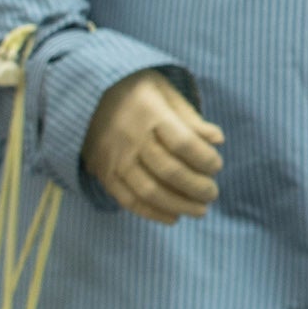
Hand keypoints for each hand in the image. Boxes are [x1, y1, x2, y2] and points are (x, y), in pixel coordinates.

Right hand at [83, 72, 224, 224]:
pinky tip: (172, 217)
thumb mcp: (166, 92)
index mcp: (151, 114)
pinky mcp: (103, 173)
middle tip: (213, 194)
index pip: (183, 143)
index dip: (204, 159)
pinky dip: (151, 212)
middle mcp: (131, 138)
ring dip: (178, 205)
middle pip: (169, 170)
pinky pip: (127, 199)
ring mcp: (115, 158)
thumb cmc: (137, 91)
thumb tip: (218, 140)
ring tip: (199, 210)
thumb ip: (191, 119)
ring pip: (149, 190)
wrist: (88, 94)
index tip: (217, 166)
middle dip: (196, 187)